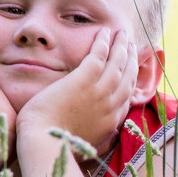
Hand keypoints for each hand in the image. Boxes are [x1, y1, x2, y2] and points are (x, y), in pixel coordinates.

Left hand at [17, 28, 137, 156]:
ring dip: (121, 46)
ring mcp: (99, 92)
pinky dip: (104, 42)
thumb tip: (108, 131)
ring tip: (122, 34)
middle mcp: (111, 105)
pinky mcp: (83, 81)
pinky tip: (105, 31)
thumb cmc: (59, 145)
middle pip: (127, 76)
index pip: (128, 95)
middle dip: (131, 58)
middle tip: (131, 44)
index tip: (132, 67)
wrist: (45, 143)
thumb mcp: (88, 144)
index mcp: (112, 121)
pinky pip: (98, 56)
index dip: (132, 77)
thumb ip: (100, 135)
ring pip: (117, 63)